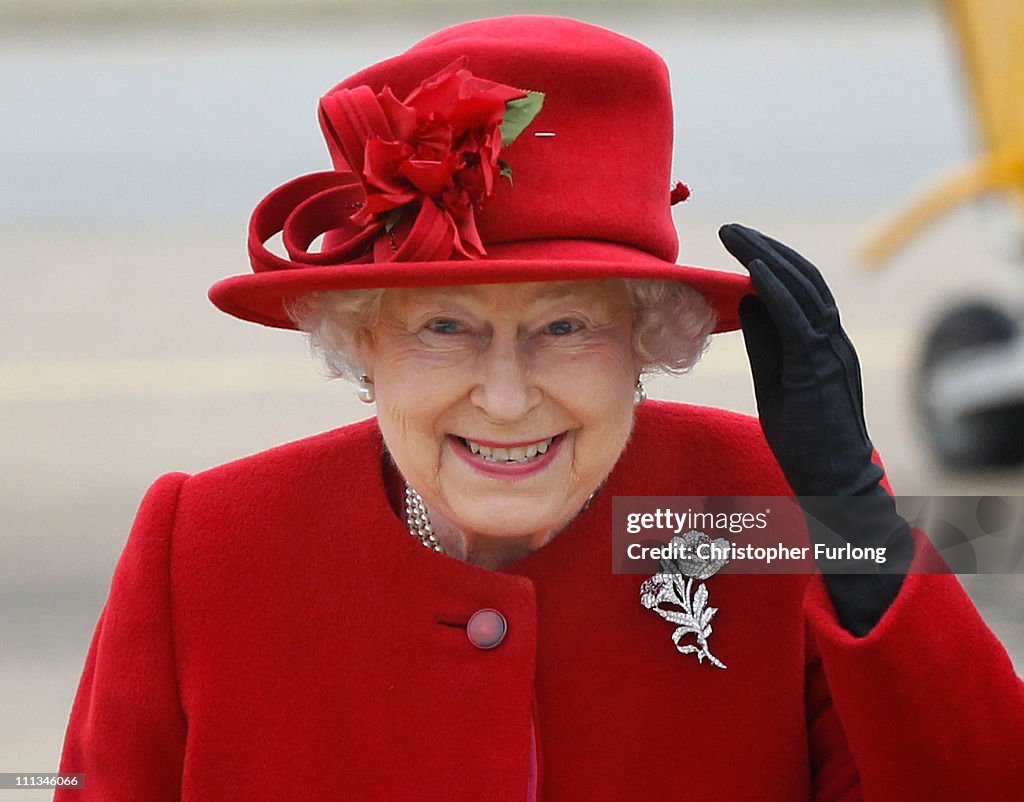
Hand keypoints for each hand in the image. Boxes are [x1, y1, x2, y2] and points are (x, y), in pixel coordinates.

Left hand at [719, 223, 911, 634]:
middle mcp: (832, 340)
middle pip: (803, 280)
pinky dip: (778, 293)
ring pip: (805, 292)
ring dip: (769, 260)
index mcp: (822, 342)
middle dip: (766, 249)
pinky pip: (801, 322)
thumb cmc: (803, 436)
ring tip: (737, 238)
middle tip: (732, 230)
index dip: (770, 260)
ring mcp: (831, 353)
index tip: (739, 241)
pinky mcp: (820, 370)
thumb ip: (766, 342)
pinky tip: (753, 273)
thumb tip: (747, 301)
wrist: (832, 480)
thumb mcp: (776, 380)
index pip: (799, 288)